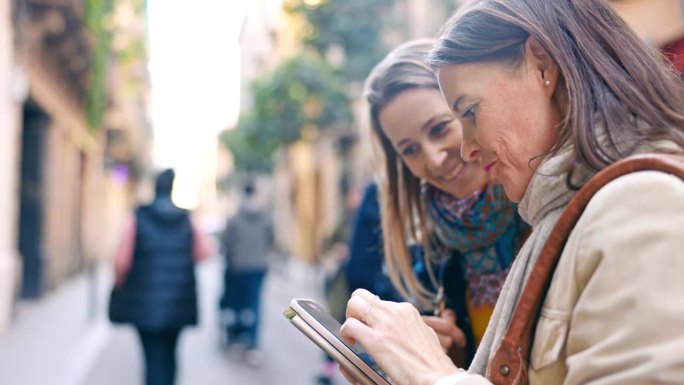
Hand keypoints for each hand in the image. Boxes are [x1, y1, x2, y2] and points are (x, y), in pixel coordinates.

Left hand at [340, 289, 460, 384]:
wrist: (438, 377)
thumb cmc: (433, 363)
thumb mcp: (425, 336)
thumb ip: (410, 328)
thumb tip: (399, 331)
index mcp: (407, 311)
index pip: (379, 301)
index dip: (370, 314)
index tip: (370, 326)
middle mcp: (395, 312)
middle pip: (362, 296)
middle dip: (355, 310)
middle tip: (358, 327)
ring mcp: (385, 324)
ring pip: (354, 304)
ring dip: (349, 318)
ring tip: (354, 335)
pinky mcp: (375, 340)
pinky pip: (350, 326)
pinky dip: (345, 333)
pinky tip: (352, 343)